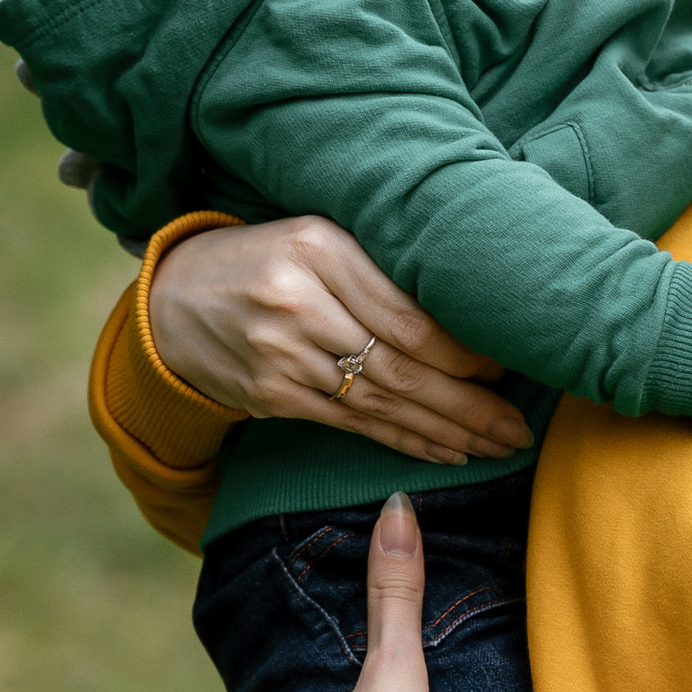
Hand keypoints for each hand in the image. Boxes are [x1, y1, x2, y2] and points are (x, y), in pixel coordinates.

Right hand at [148, 217, 532, 465]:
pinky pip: (351, 424)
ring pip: (380, 401)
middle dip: (468, 404)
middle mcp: (298, 302)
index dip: (463, 351)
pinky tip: (445, 452)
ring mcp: (279, 354)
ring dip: (445, 430)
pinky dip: (404, 441)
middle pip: (399, 364)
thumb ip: (381, 271)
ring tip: (496, 446)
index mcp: (318, 248)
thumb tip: (471, 322)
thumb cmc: (268, 260)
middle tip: (518, 428)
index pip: (407, 314)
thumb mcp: (320, 240)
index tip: (507, 369)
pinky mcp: (270, 396)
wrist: (174, 301)